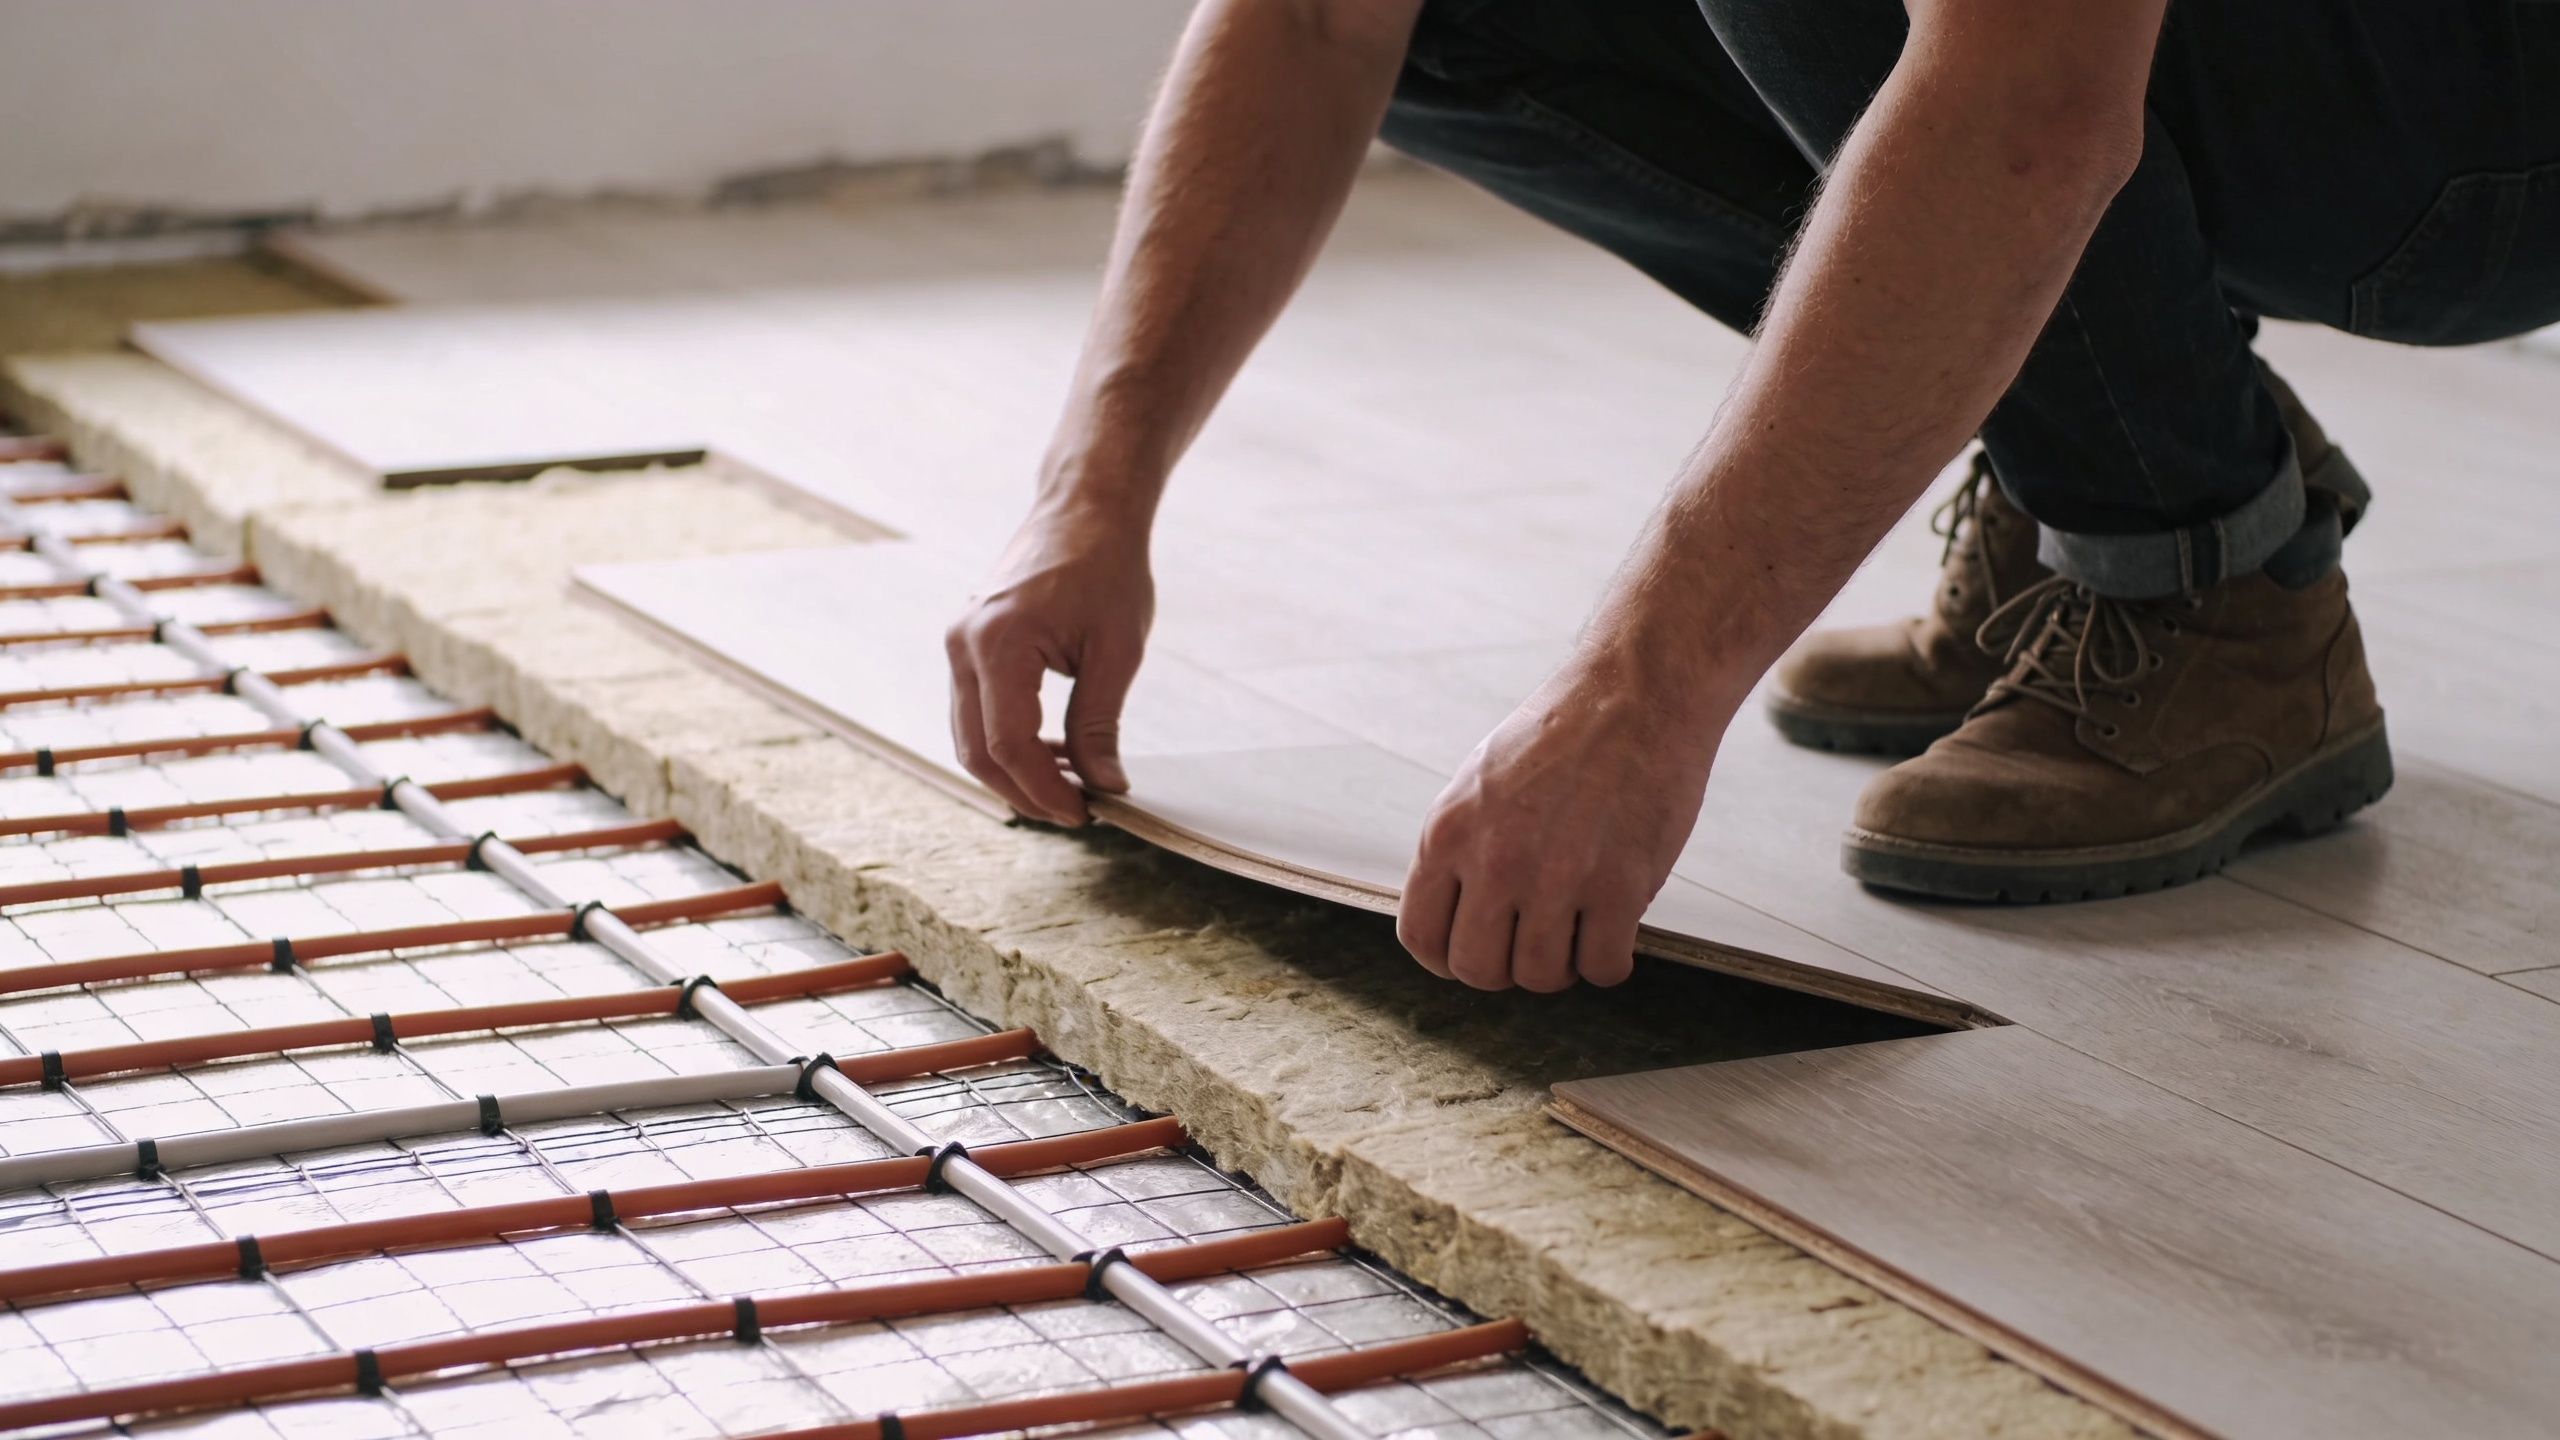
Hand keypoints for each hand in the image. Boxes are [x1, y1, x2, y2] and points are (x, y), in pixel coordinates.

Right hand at [946, 501, 1154, 824]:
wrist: (1084, 507)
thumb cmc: (1107, 566)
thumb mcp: (1117, 650)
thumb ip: (1100, 723)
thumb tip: (1103, 784)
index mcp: (998, 643)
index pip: (1009, 745)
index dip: (1045, 790)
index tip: (1085, 813)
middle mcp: (963, 645)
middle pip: (976, 751)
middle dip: (1024, 793)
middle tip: (1075, 813)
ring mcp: (959, 643)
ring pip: (970, 736)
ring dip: (1014, 771)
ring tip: (1070, 786)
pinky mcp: (968, 643)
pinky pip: (976, 709)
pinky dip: (1008, 740)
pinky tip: (1054, 751)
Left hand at [1397, 649, 1730, 990]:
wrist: (1636, 694)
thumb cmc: (1563, 735)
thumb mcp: (1480, 782)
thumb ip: (1462, 849)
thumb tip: (1458, 917)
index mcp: (1448, 832)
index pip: (1421, 937)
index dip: (1448, 959)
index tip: (1478, 952)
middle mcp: (1494, 860)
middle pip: (1478, 970)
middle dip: (1507, 969)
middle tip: (1534, 942)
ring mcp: (1557, 877)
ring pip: (1541, 977)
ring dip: (1562, 967)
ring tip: (1578, 931)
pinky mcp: (1619, 887)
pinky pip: (1602, 968)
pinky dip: (1610, 963)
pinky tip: (1615, 932)